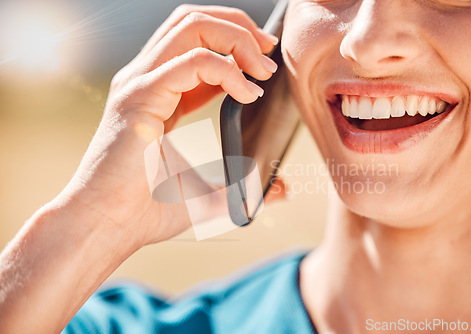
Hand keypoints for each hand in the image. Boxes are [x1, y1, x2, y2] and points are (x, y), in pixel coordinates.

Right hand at [59, 5, 278, 246]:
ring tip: (262, 70)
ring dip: (236, 38)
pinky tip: (247, 93)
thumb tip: (283, 189)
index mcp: (159, 94)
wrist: (106, 227)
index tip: (264, 65)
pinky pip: (192, 62)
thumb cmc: (146, 211)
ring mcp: (139, 84)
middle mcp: (146, 80)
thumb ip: (246, 186)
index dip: (235, 45)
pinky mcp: (140, 96)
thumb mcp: (210, 193)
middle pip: (193, 22)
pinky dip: (228, 70)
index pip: (196, 45)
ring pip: (191, 27)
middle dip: (239, 28)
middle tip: (268, 52)